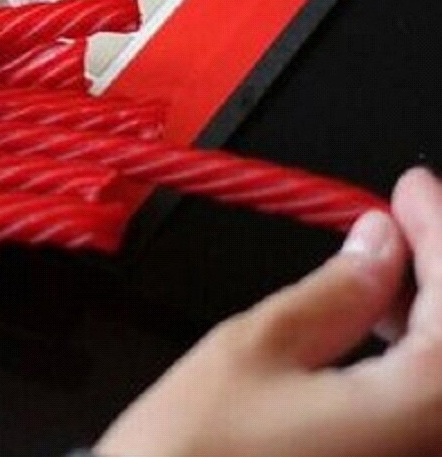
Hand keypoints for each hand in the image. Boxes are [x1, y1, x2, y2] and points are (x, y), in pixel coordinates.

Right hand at [98, 167, 441, 454]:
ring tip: (384, 260)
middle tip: (399, 212)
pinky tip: (382, 328)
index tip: (410, 184)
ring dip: (431, 314)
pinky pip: (428, 409)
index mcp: (423, 411)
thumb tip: (381, 241)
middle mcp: (438, 448)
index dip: (440, 232)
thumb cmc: (199, 446)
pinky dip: (417, 360)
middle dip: (439, 267)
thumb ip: (334, 291)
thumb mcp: (257, 347)